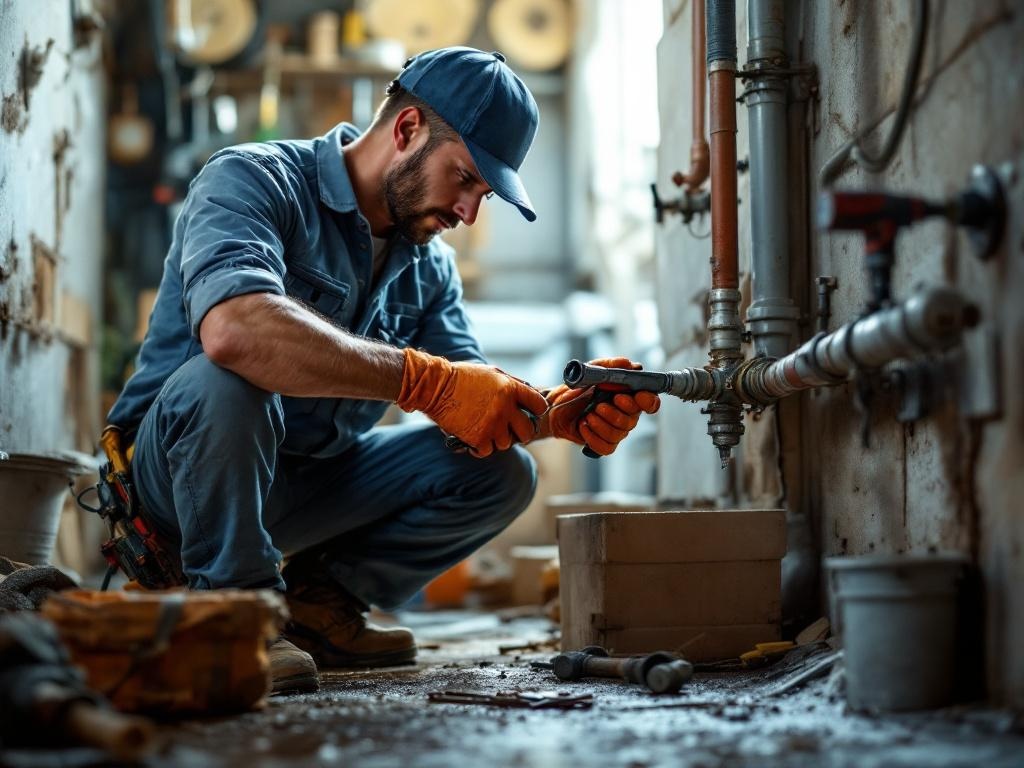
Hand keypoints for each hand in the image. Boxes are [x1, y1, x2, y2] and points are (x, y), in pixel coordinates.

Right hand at [397, 348, 546, 457]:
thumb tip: (529, 394)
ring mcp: (492, 425)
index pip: (539, 406)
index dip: (536, 411)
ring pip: (506, 443)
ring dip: (497, 439)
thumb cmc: (462, 377)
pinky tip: (475, 438)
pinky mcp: (478, 438)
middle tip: (512, 431)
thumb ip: (512, 384)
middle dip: (521, 433)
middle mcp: (505, 408)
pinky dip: (481, 447)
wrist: (435, 387)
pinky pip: (488, 451)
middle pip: (527, 431)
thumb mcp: (492, 372)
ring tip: (486, 431)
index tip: (529, 414)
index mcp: (510, 389)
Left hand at [545, 357, 659, 455]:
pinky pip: (606, 447)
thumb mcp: (592, 370)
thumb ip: (611, 365)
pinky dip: (593, 437)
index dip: (649, 401)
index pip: (650, 402)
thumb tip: (630, 364)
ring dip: (601, 424)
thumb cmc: (578, 388)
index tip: (637, 397)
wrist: (556, 406)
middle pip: (632, 420)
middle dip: (614, 413)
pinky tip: (583, 426)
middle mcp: (626, 414)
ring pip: (618, 434)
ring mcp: (615, 430)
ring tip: (588, 415)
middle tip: (599, 405)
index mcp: (628, 395)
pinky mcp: (603, 442)